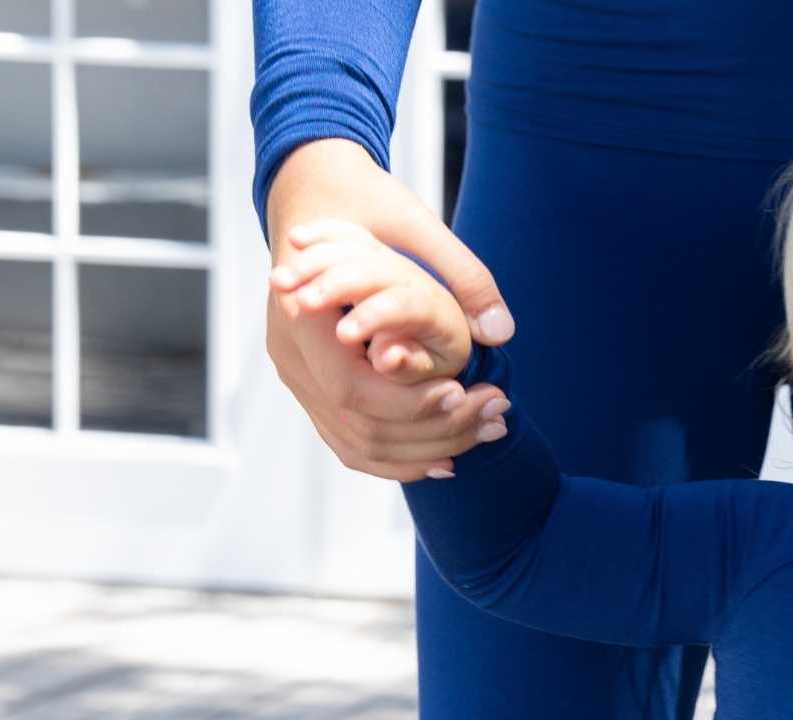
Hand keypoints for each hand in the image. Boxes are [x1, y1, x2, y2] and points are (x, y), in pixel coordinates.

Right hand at [262, 139, 509, 482]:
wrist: (314, 189)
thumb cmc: (363, 200)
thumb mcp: (413, 221)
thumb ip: (462, 273)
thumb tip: (501, 330)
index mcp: (301, 315)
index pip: (353, 391)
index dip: (412, 404)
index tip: (466, 392)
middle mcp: (291, 355)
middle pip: (359, 426)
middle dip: (433, 431)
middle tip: (495, 418)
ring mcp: (296, 377)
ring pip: (358, 444)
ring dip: (425, 451)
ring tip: (484, 432)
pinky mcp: (310, 388)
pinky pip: (350, 442)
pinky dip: (400, 456)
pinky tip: (448, 454)